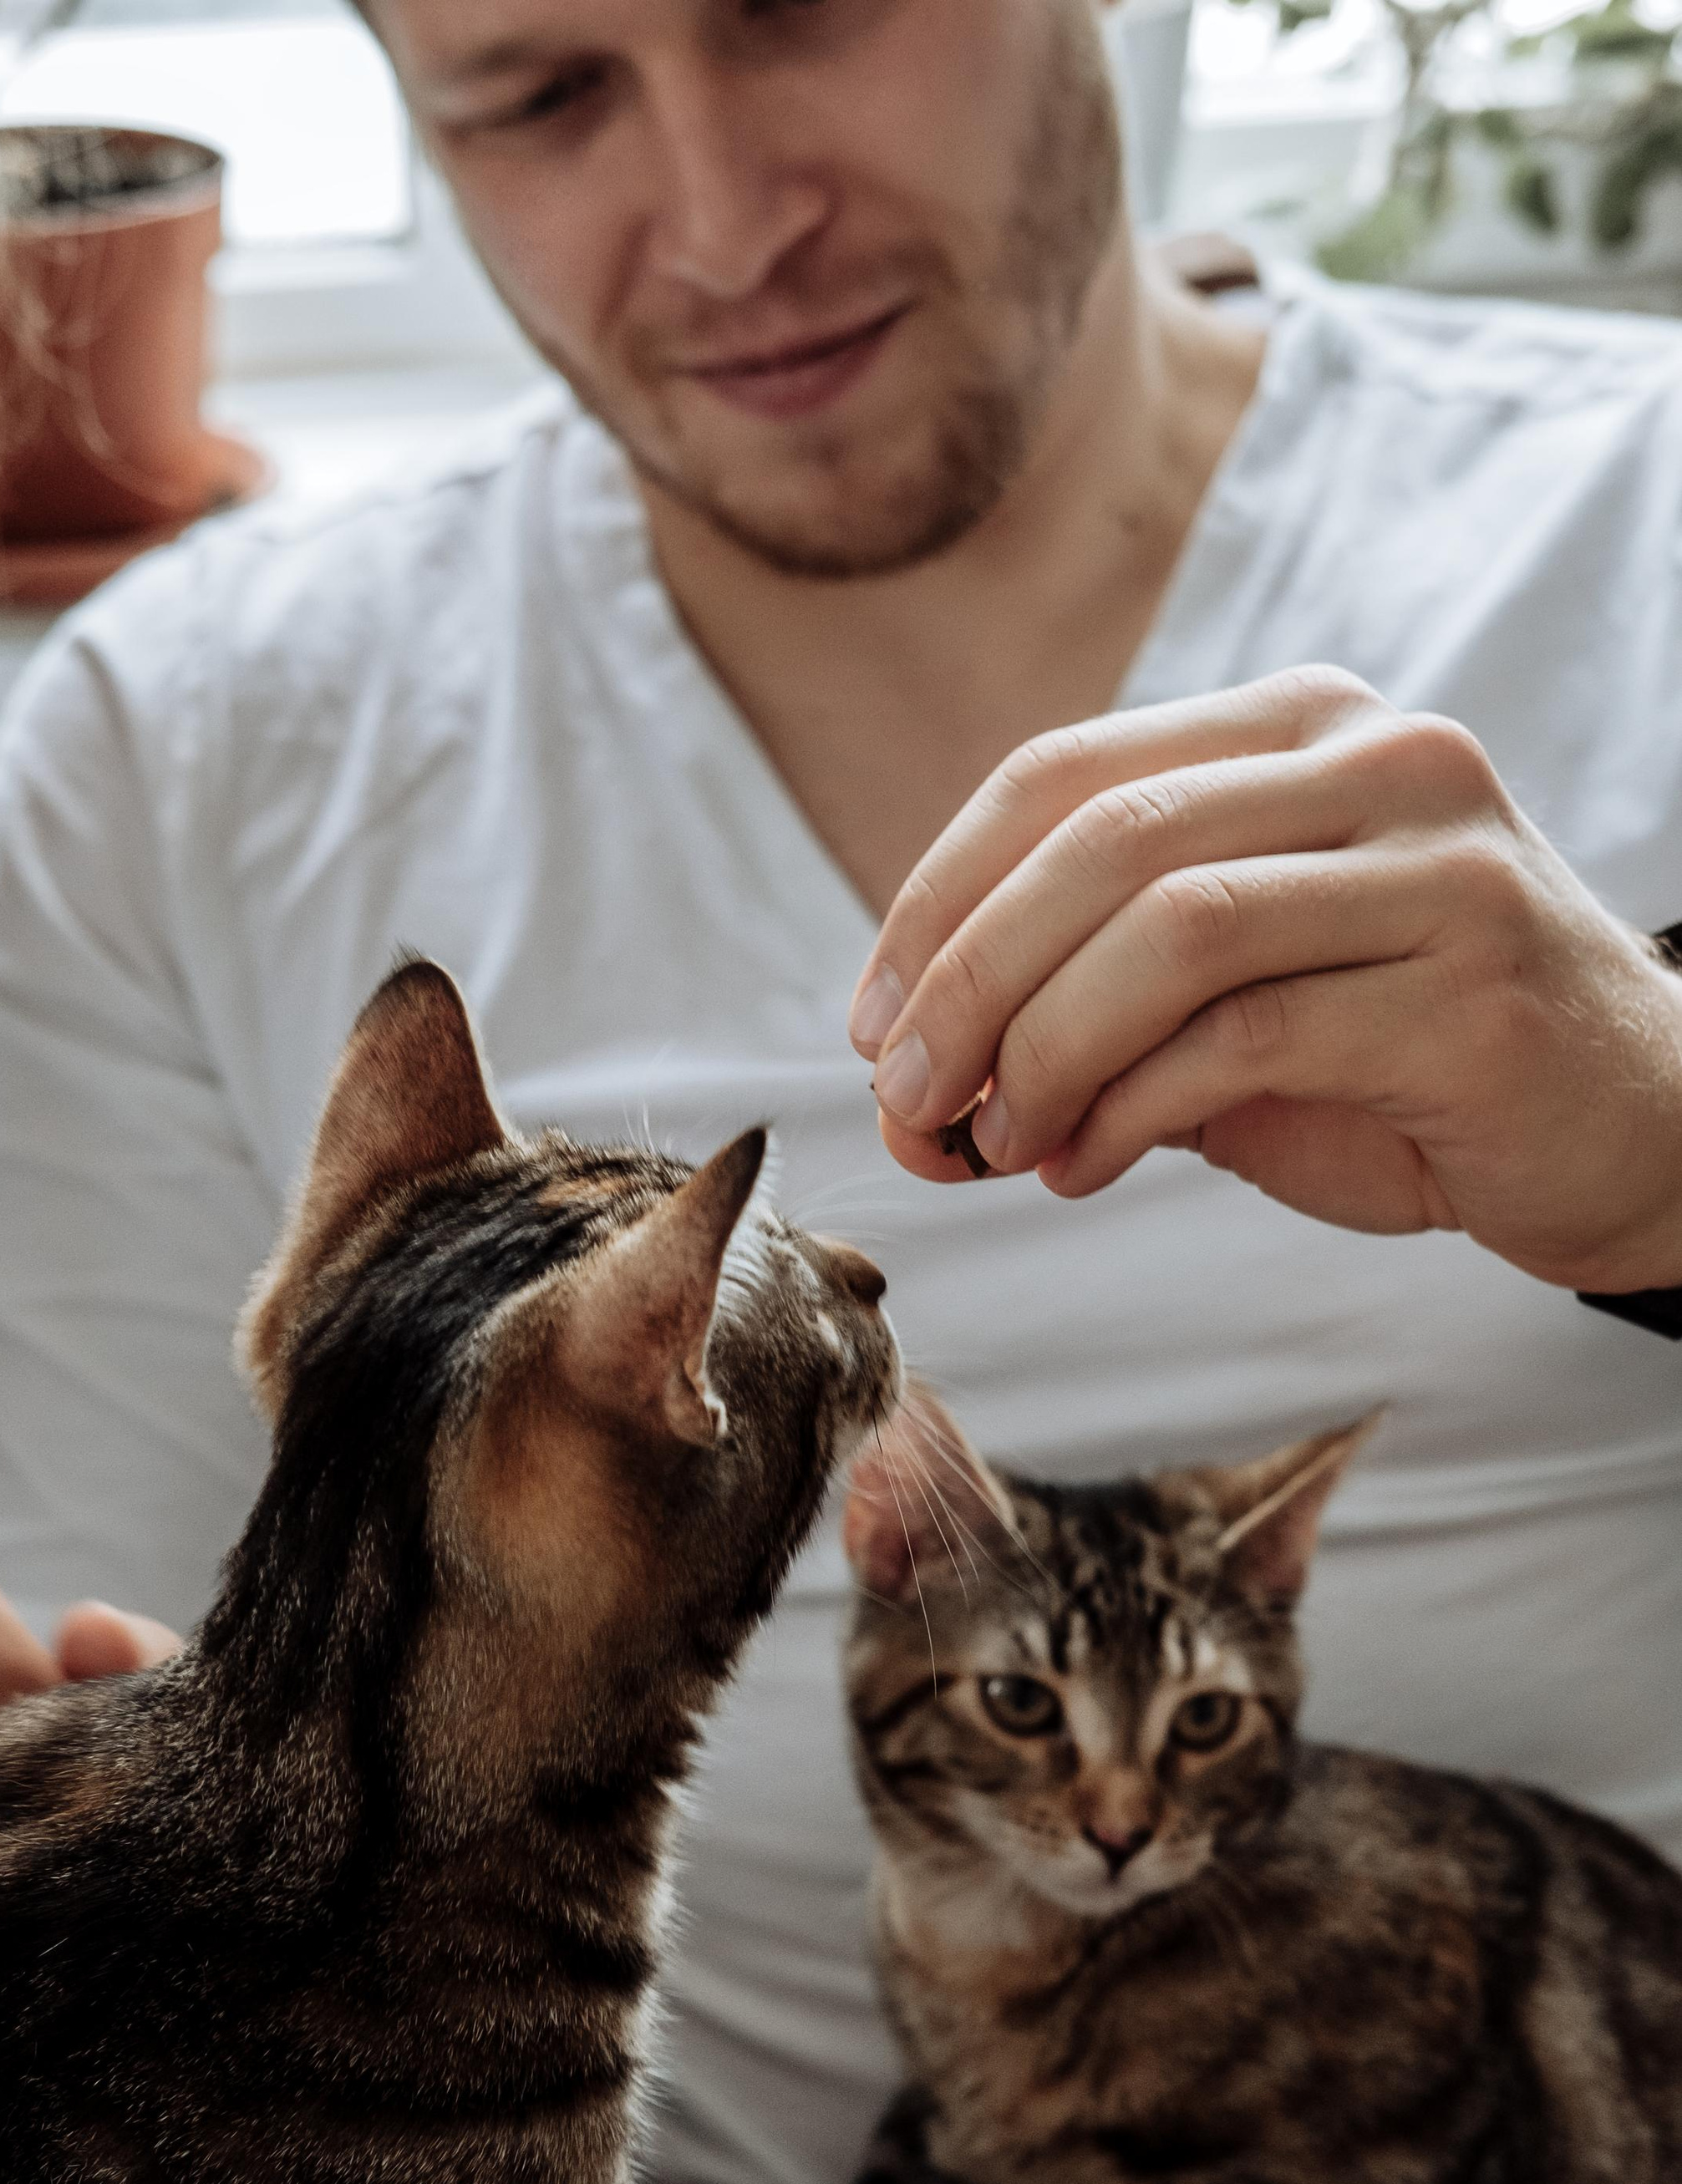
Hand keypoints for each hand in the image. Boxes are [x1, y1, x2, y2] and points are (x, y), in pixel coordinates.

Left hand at [852, 666, 1681, 1297]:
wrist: (1630, 1129)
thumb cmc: (1403, 1063)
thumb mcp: (1231, 1003)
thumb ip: (1090, 1008)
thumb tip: (912, 1086)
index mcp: (1301, 728)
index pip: (1066, 774)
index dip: (938, 896)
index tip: (868, 1020)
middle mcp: (1379, 762)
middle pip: (1105, 841)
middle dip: (967, 978)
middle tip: (906, 1098)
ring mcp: (1440, 869)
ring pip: (1171, 932)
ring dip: (1042, 1049)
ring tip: (995, 1141)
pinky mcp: (1470, 994)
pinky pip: (1245, 1038)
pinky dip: (1127, 1111)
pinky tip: (1081, 1165)